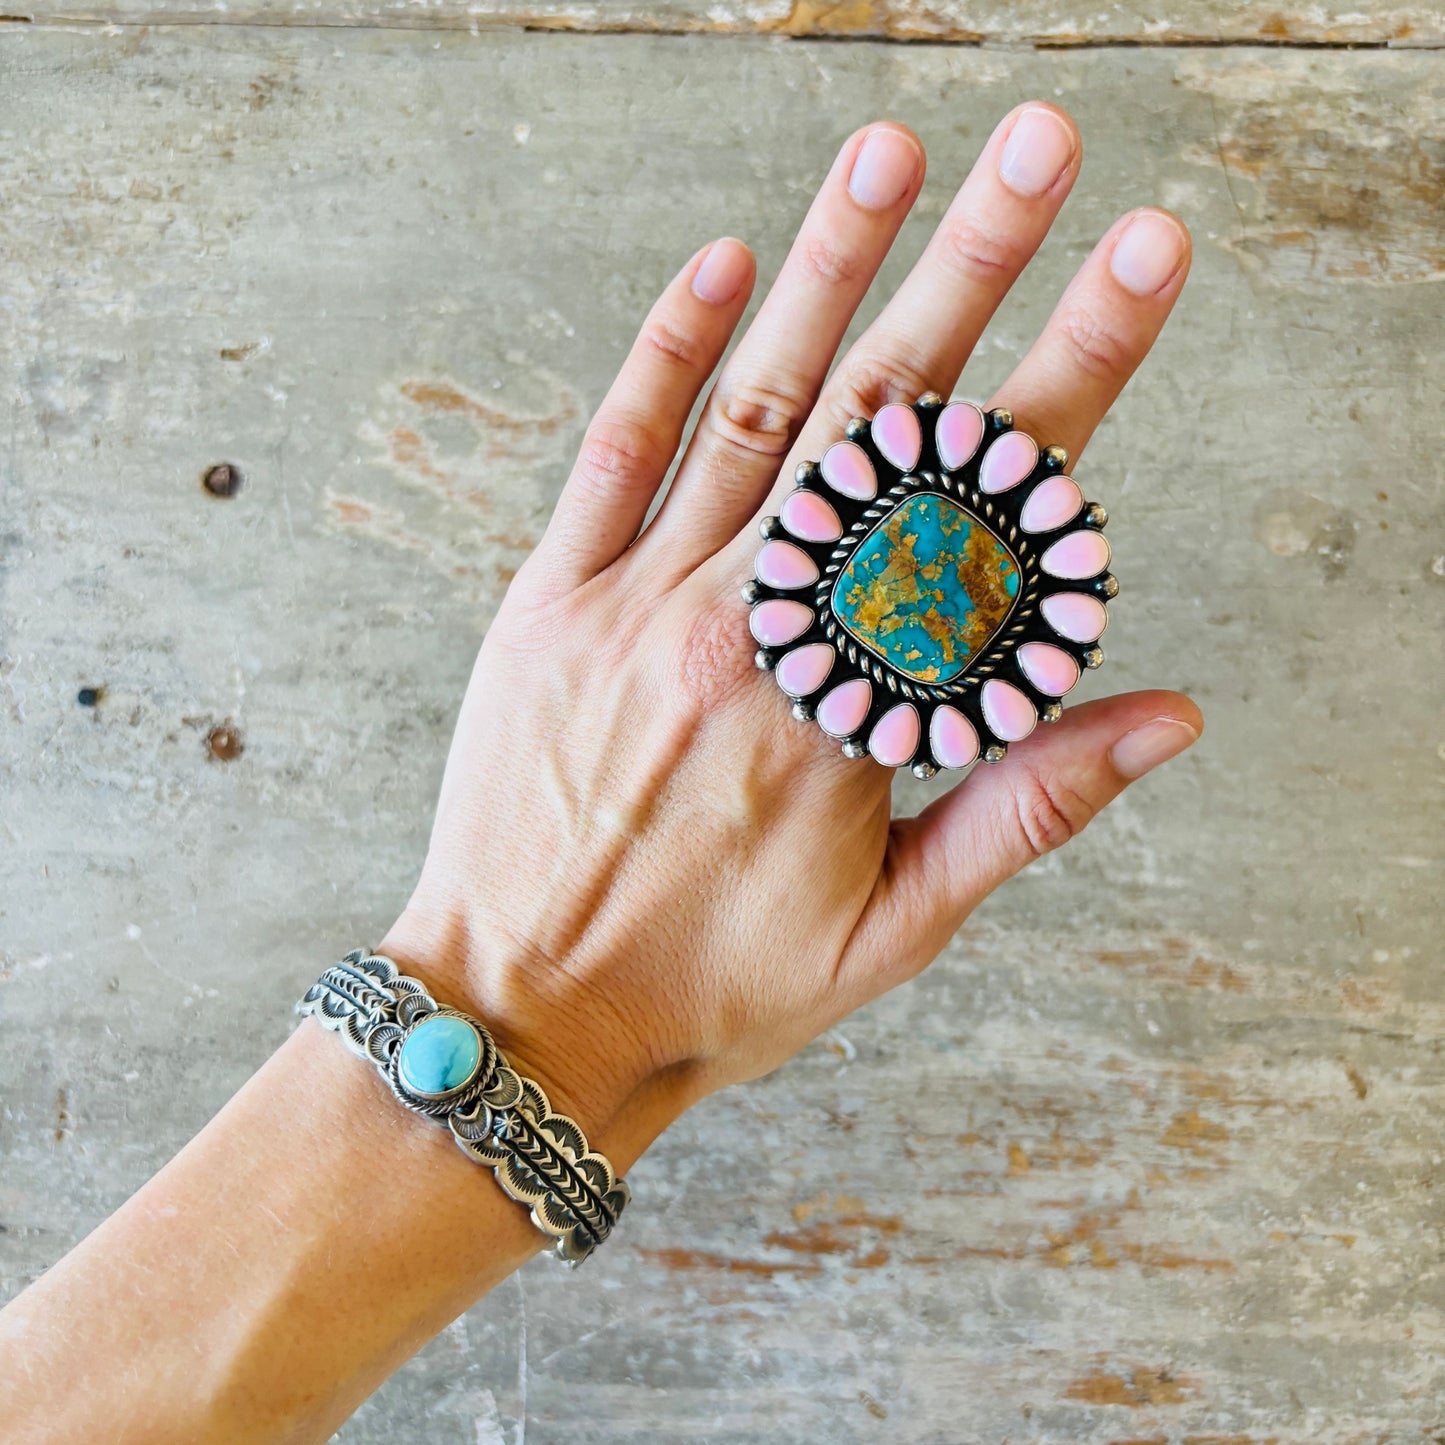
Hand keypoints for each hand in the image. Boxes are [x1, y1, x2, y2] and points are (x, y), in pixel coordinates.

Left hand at [381, 104, 1201, 1153]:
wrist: (527, 1015)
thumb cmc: (718, 982)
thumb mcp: (899, 927)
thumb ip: (1027, 805)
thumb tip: (1167, 713)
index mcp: (855, 712)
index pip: (988, 513)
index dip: (1076, 374)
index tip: (1139, 261)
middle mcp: (753, 632)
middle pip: (883, 424)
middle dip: (974, 268)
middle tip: (1043, 149)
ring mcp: (642, 604)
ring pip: (755, 408)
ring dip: (830, 268)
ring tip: (895, 151)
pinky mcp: (549, 603)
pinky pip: (614, 455)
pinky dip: (667, 353)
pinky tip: (725, 264)